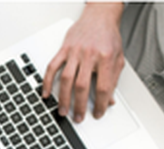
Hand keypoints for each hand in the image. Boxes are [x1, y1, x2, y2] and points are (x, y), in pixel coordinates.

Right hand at [42, 2, 124, 122]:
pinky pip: (52, 67)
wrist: (100, 16)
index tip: (98, 113)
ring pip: (66, 79)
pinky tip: (46, 93)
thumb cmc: (108, 37)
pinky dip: (48, 81)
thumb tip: (110, 100)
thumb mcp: (118, 58)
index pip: (103, 87)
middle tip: (78, 117)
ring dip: (63, 98)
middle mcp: (89, 55)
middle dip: (79, 105)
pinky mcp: (64, 49)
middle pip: (82, 86)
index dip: (100, 104)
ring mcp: (75, 52)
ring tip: (63, 110)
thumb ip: (113, 80)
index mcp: (106, 58)